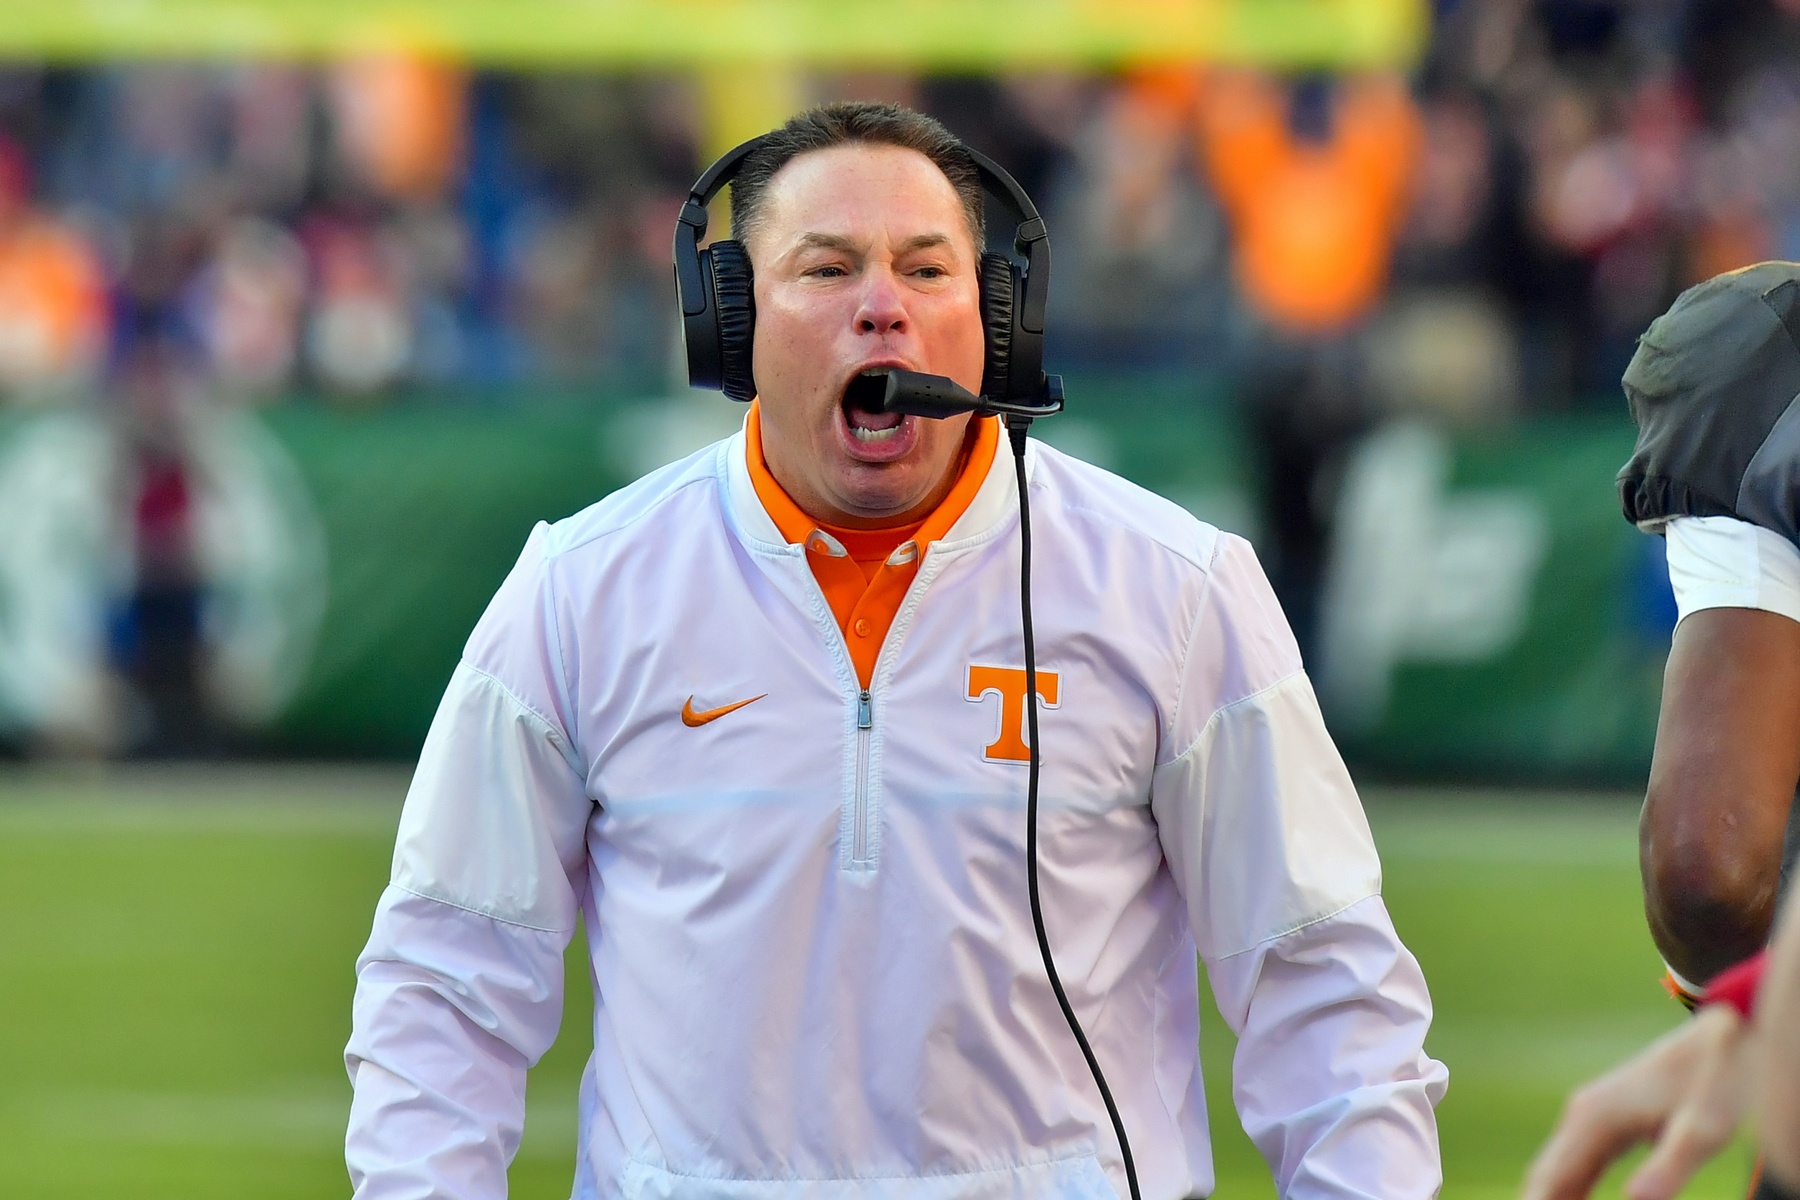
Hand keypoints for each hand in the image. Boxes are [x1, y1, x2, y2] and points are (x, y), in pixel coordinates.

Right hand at [1521, 1004, 1755, 1199]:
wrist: (1726, 1031)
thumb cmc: (1719, 1080)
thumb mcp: (1704, 1130)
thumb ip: (1668, 1169)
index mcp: (1594, 1119)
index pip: (1550, 1178)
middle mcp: (1583, 1114)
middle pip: (1545, 1174)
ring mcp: (1592, 1114)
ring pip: (1558, 1168)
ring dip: (1551, 1198)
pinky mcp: (1607, 1119)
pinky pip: (1577, 1162)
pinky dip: (1569, 1189)